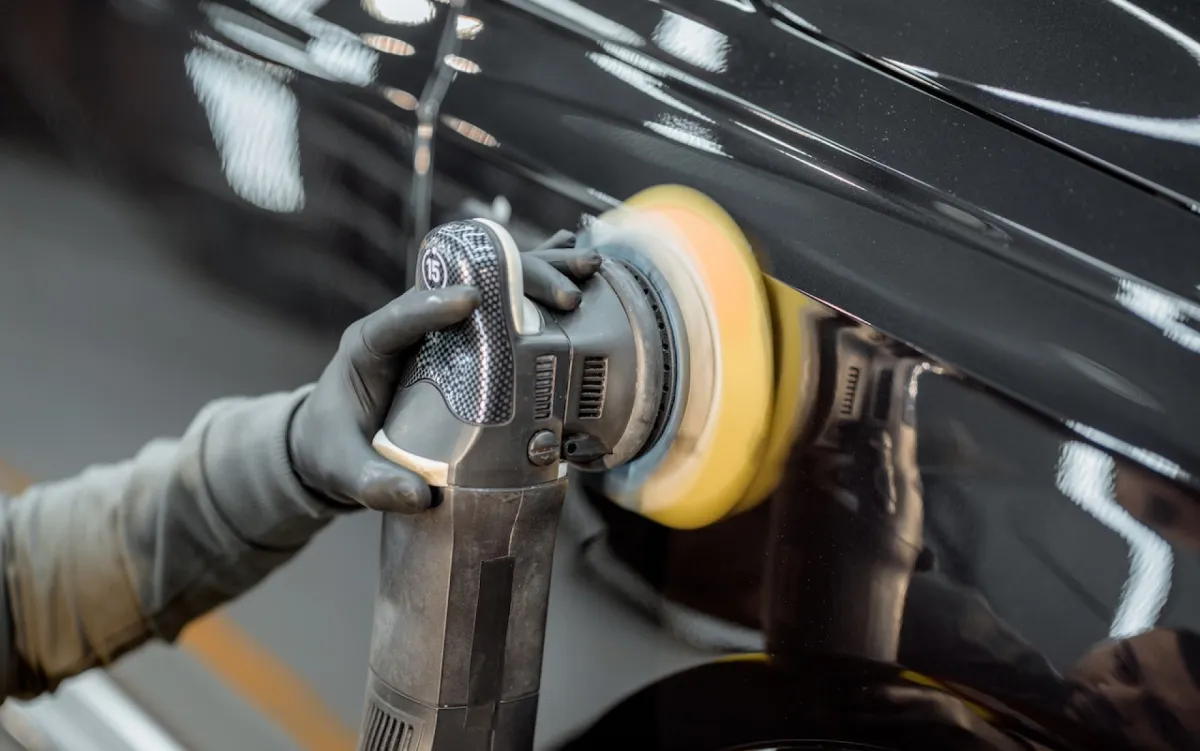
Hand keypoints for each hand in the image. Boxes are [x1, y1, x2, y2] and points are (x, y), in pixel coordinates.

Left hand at [288, 235, 600, 513]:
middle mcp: (411, 327)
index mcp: (370, 345)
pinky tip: (586, 285)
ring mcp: (443, 332)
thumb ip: (371, 482)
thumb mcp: (340, 469)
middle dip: (513, 281)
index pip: (399, 316)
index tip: (468, 301)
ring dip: (539, 277)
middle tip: (559, 298)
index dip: (432, 304)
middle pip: (461, 285)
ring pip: (492, 287)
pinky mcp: (467, 347)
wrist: (331, 446)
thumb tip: (419, 496)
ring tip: (586, 277)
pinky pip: (507, 312)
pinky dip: (543, 296)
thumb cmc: (332, 448)